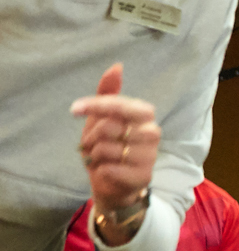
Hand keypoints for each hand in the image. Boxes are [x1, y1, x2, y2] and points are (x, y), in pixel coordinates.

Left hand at [71, 65, 160, 230]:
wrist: (113, 183)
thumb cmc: (108, 147)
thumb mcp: (103, 118)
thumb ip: (109, 93)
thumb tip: (117, 66)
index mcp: (144, 116)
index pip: (120, 105)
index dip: (95, 106)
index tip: (74, 110)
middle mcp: (152, 134)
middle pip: (110, 126)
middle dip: (93, 136)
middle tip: (93, 144)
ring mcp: (149, 156)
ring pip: (107, 148)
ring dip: (95, 155)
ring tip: (101, 159)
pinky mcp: (143, 176)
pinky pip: (110, 168)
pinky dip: (100, 170)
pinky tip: (107, 171)